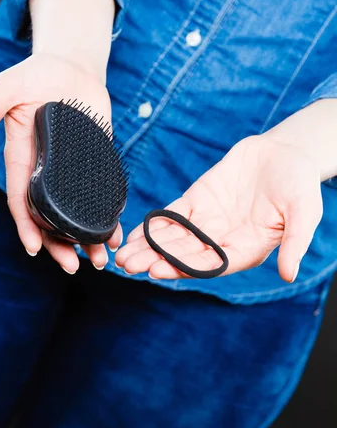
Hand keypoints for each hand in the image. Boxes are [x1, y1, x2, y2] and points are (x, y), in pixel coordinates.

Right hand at [0, 53, 121, 272]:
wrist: (73, 67)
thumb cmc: (37, 74)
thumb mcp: (10, 86)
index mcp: (23, 158)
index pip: (22, 199)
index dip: (26, 225)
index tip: (34, 249)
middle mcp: (47, 169)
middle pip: (51, 216)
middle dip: (59, 244)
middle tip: (73, 266)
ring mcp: (74, 168)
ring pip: (77, 210)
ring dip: (87, 236)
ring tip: (101, 259)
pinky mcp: (97, 160)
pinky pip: (102, 192)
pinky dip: (109, 213)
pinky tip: (117, 230)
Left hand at [116, 133, 323, 282]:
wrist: (286, 152)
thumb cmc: (300, 184)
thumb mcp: (304, 212)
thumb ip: (294, 242)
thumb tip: (289, 275)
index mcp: (246, 249)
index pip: (210, 264)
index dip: (184, 267)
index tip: (158, 270)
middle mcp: (223, 240)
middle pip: (185, 254)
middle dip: (156, 259)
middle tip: (128, 265)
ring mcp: (209, 221)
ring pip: (174, 238)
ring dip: (148, 246)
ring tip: (122, 255)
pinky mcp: (198, 200)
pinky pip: (173, 215)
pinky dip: (154, 224)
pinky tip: (133, 232)